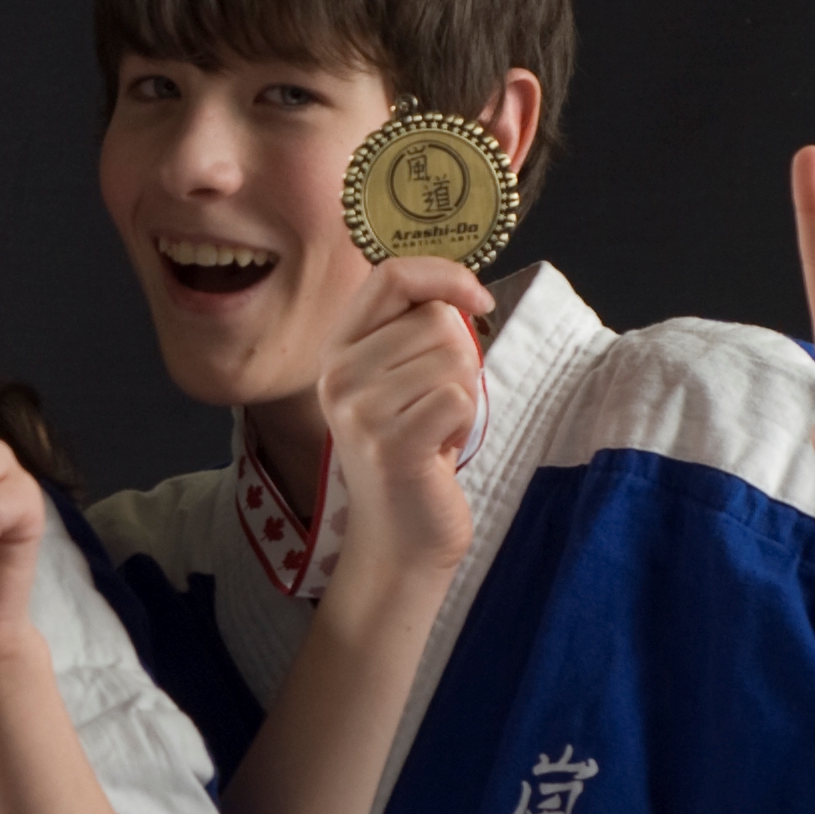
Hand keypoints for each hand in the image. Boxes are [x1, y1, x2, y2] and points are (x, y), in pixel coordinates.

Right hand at [318, 256, 485, 582]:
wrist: (398, 538)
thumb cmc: (412, 453)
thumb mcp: (397, 382)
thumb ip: (413, 332)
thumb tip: (461, 294)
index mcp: (337, 350)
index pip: (389, 275)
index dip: (444, 275)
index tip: (477, 300)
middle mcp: (337, 375)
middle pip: (434, 319)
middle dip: (459, 360)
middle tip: (436, 406)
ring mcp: (358, 410)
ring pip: (452, 357)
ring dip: (464, 394)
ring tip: (436, 429)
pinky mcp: (390, 443)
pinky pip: (457, 397)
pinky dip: (465, 422)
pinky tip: (441, 449)